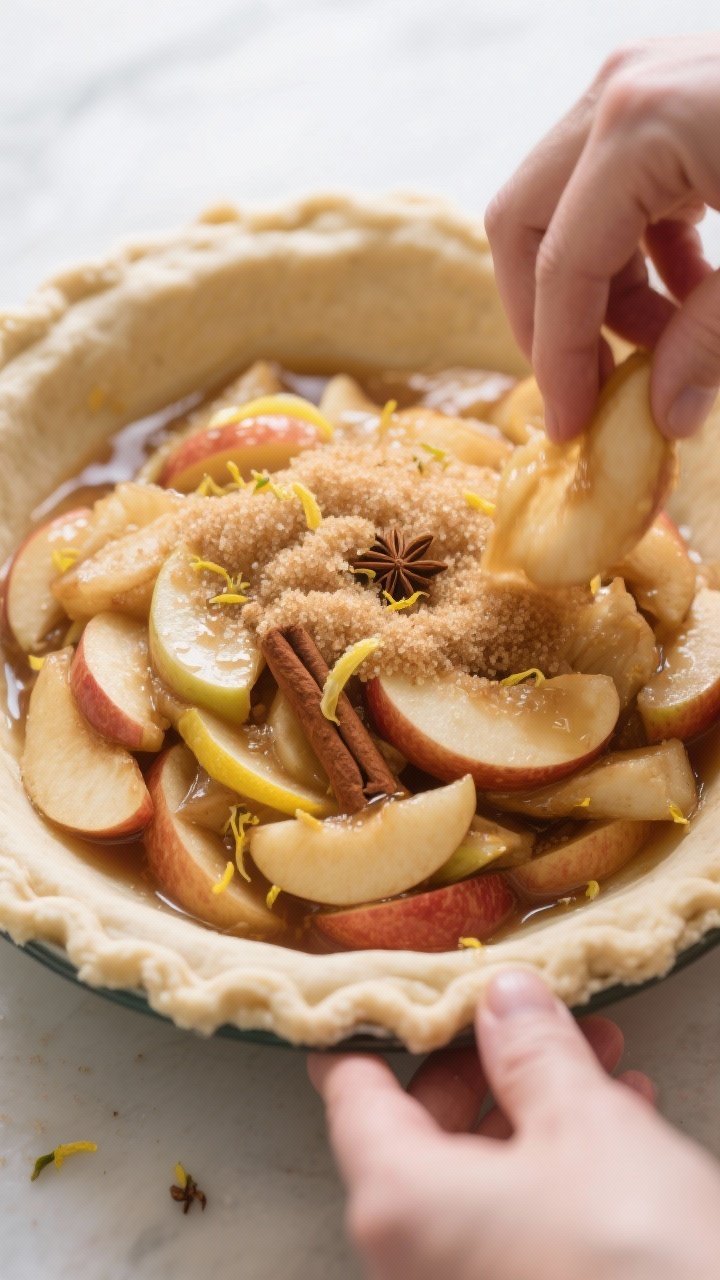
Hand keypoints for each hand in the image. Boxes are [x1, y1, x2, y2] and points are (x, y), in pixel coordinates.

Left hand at [309, 970, 719, 1279]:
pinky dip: (552, 1170)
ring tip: (599, 1061)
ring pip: (474, 1174)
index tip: (403, 984)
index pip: (352, 1090)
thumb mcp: (587, 1126)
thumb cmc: (638, 1263)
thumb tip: (505, 997)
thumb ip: (533, 1050)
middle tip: (533, 1017)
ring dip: (533, 1109)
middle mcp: (408, 1258)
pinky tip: (621, 1128)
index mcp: (399, 1201)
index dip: (379, 1027)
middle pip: (418, 1128)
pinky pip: (510, 1222)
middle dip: (486, 1063)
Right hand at [485, 37, 719, 441]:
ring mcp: (639, 81)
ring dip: (597, 285)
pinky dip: (634, 246)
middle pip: (526, 223)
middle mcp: (618, 92)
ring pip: (561, 204)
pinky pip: (610, 183)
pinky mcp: (667, 92)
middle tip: (588, 387)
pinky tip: (687, 292)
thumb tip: (664, 413)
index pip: (561, 267)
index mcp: (637, 129)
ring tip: (656, 343)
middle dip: (550, 317)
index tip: (570, 429)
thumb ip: (716, 343)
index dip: (560, 360)